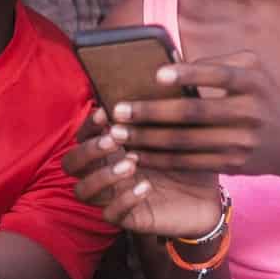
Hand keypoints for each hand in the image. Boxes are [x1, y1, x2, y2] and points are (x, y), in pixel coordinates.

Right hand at [64, 118, 224, 237]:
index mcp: (112, 149)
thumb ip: (166, 107)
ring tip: (130, 163)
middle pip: (71, 164)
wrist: (209, 198)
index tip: (107, 112)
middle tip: (115, 139)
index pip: (83, 135)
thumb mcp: (178, 132)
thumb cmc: (188, 158)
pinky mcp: (128, 218)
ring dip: (103, 176)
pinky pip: (111, 214)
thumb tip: (174, 60)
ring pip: (83, 191)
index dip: (89, 124)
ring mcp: (113, 196)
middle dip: (88, 150)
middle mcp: (105, 171)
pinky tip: (146, 186)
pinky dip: (125, 199)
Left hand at [104, 52, 279, 178]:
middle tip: (117, 110)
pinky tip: (137, 154)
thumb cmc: (265, 97)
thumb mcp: (254, 71)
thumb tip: (173, 63)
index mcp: (252, 82)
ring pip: (186, 142)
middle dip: (152, 113)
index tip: (157, 74)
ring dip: (148, 139)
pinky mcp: (231, 164)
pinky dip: (160, 159)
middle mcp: (249, 111)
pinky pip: (189, 163)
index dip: (188, 74)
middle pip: (194, 113)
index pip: (218, 75)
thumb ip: (219, 64)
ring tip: (118, 134)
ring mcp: (240, 141)